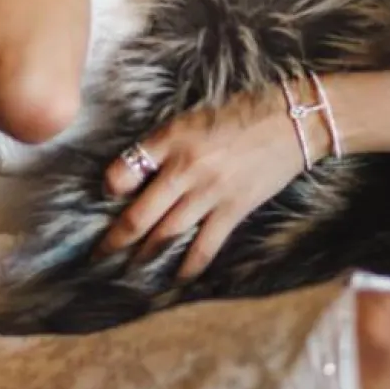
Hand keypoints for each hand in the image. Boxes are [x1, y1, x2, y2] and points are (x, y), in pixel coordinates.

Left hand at [94, 86, 316, 281]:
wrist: (292, 119)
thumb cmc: (240, 110)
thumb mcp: (193, 116)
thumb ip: (165, 142)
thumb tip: (138, 168)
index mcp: (171, 138)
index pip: (124, 171)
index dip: (109, 188)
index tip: (106, 197)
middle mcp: (185, 168)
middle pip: (139, 215)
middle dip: (115, 240)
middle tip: (97, 256)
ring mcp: (210, 192)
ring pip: (166, 234)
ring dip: (144, 255)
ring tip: (128, 269)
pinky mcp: (234, 209)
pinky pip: (205, 245)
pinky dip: (189, 265)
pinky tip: (177, 278)